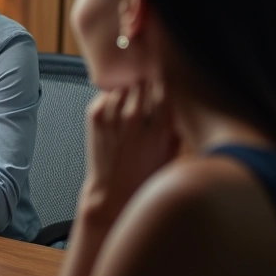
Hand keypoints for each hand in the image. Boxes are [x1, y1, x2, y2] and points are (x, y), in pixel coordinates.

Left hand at [80, 81, 178, 223]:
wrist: (113, 190)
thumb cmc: (145, 174)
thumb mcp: (170, 152)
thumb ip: (176, 127)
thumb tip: (180, 103)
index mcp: (157, 128)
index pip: (163, 90)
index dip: (163, 87)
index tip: (163, 88)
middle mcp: (134, 120)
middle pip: (142, 84)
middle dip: (145, 88)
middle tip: (146, 96)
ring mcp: (111, 118)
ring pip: (122, 87)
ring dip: (128, 92)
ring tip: (131, 104)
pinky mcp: (94, 118)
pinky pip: (105, 94)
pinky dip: (111, 97)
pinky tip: (117, 109)